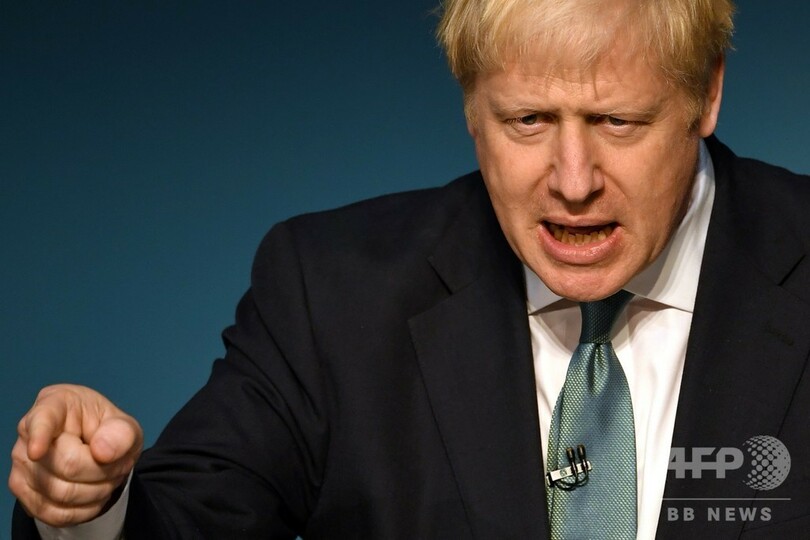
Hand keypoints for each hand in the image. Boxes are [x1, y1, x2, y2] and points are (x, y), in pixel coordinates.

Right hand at [9, 384, 143, 526]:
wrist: (98, 451)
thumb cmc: (107, 431)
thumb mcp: (126, 426)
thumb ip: (122, 433)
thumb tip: (101, 452)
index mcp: (55, 404)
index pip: (42, 419)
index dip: (39, 436)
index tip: (37, 451)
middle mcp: (28, 434)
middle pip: (68, 465)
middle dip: (104, 470)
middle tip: (119, 464)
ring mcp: (22, 465)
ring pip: (62, 493)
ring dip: (97, 491)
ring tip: (107, 477)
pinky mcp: (24, 493)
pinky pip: (55, 513)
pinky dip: (84, 510)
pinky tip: (94, 494)